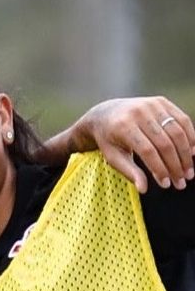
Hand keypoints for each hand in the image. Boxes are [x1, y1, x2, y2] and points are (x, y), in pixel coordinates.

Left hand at [78, 97, 194, 192]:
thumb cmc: (109, 139)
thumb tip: (143, 189)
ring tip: (189, 172)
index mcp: (122, 126)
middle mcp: (138, 112)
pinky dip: (190, 137)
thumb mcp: (112, 156)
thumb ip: (128, 171)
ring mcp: (151, 104)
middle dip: (176, 165)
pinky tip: (192, 153)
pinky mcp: (161, 101)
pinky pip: (182, 120)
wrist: (105, 113)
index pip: (147, 151)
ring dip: (186, 154)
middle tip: (182, 181)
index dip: (159, 169)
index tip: (166, 184)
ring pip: (177, 132)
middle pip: (164, 143)